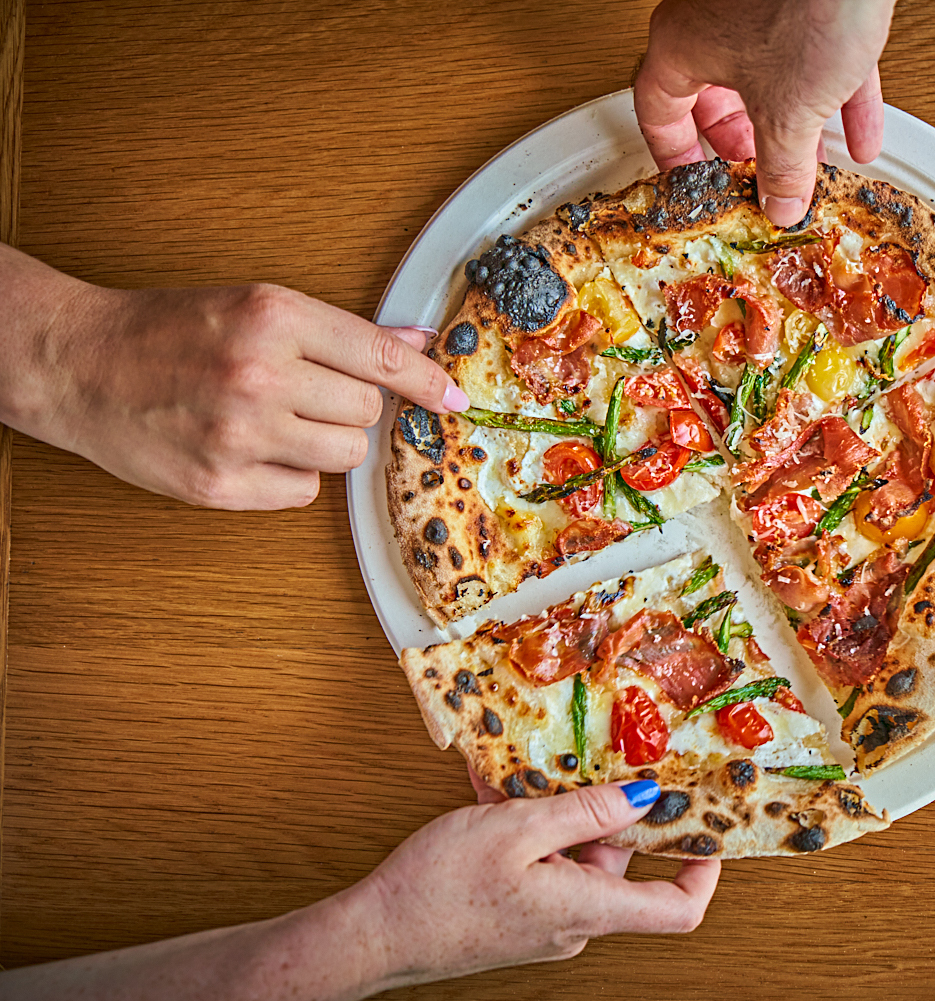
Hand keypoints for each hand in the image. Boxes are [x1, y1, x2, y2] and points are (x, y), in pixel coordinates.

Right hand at [17, 271, 466, 509]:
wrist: (77, 364)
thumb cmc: (168, 331)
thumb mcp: (255, 306)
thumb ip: (341, 331)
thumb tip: (417, 341)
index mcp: (273, 318)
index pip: (381, 358)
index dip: (427, 382)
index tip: (455, 397)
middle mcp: (259, 374)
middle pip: (366, 411)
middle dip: (350, 405)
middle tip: (306, 393)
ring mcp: (239, 433)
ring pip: (344, 455)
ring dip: (325, 442)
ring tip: (278, 420)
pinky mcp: (219, 484)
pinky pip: (302, 493)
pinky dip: (289, 476)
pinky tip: (251, 449)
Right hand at [351, 778, 719, 990]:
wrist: (372, 935)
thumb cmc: (436, 890)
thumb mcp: (517, 830)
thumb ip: (585, 812)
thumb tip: (642, 799)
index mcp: (586, 908)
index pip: (677, 909)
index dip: (701, 870)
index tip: (704, 825)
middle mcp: (573, 920)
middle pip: (618, 861)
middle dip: (606, 806)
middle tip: (599, 756)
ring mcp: (543, 917)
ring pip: (571, 851)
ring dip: (555, 807)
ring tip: (529, 766)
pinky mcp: (515, 910)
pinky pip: (538, 859)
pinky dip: (526, 824)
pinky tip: (497, 788)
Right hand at [635, 0, 895, 225]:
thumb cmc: (806, 3)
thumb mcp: (787, 113)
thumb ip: (782, 168)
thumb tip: (780, 203)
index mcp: (682, 45)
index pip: (658, 113)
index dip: (675, 156)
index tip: (692, 182)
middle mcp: (713, 21)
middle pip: (716, 97)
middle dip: (746, 145)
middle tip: (758, 177)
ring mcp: (761, 9)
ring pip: (770, 79)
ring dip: (795, 128)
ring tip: (813, 164)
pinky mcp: (810, 4)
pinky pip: (817, 61)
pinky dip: (836, 100)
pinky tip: (858, 134)